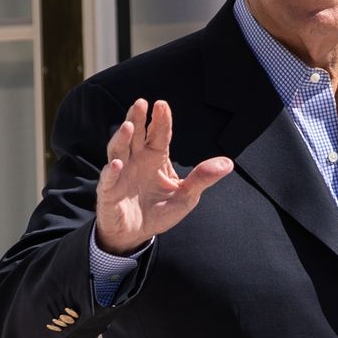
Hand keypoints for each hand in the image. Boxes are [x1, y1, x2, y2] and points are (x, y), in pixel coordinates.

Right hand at [96, 98, 232, 254]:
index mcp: (155, 158)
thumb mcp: (186, 196)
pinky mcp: (108, 192)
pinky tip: (116, 164)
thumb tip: (228, 163)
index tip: (162, 104)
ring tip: (128, 126)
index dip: (160, 120)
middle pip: (136, 135)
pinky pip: (108, 180)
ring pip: (118, 150)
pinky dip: (111, 172)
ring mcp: (120, 174)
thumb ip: (202, 178)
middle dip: (137, 119)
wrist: (136, 234)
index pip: (159, 135)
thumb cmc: (160, 211)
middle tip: (141, 103)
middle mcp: (136, 160)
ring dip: (122, 138)